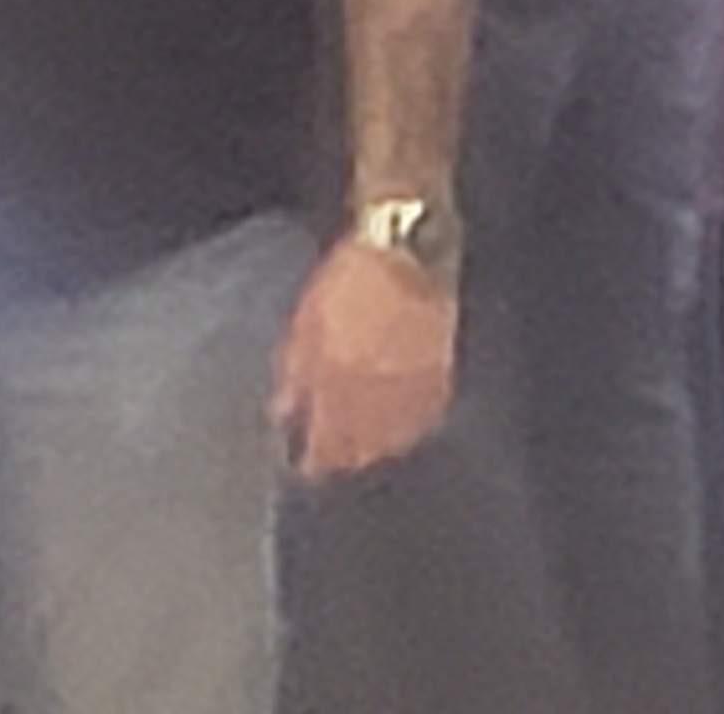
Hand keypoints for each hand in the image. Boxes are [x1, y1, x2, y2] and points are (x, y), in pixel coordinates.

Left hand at [272, 233, 457, 476]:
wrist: (408, 257)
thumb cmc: (349, 281)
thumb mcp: (306, 319)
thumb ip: (294, 369)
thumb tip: (283, 412)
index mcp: (338, 379)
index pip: (323, 439)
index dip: (310, 459)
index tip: (301, 466)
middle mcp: (378, 395)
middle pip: (357, 448)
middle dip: (340, 458)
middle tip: (326, 462)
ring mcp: (412, 393)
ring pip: (390, 443)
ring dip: (370, 451)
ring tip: (355, 454)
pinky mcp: (440, 385)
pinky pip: (420, 425)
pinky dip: (403, 434)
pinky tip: (392, 434)